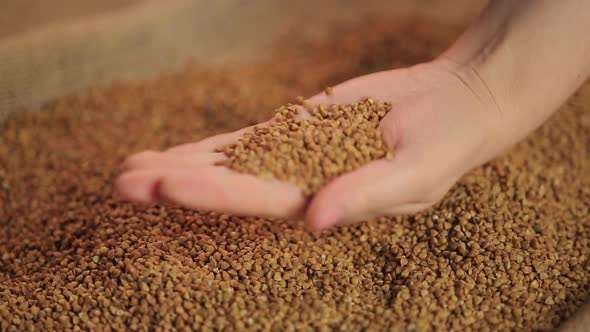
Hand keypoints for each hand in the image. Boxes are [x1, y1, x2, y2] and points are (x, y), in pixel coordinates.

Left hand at [116, 59, 507, 228]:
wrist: (452, 107)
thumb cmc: (445, 146)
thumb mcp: (416, 175)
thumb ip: (368, 197)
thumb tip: (314, 221)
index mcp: (328, 204)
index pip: (259, 201)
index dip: (211, 193)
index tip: (163, 184)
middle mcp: (304, 186)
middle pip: (229, 187)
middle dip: (177, 184)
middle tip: (120, 184)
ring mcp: (297, 157)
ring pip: (229, 163)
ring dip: (181, 165)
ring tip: (129, 167)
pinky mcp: (299, 129)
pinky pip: (247, 139)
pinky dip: (211, 145)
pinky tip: (175, 151)